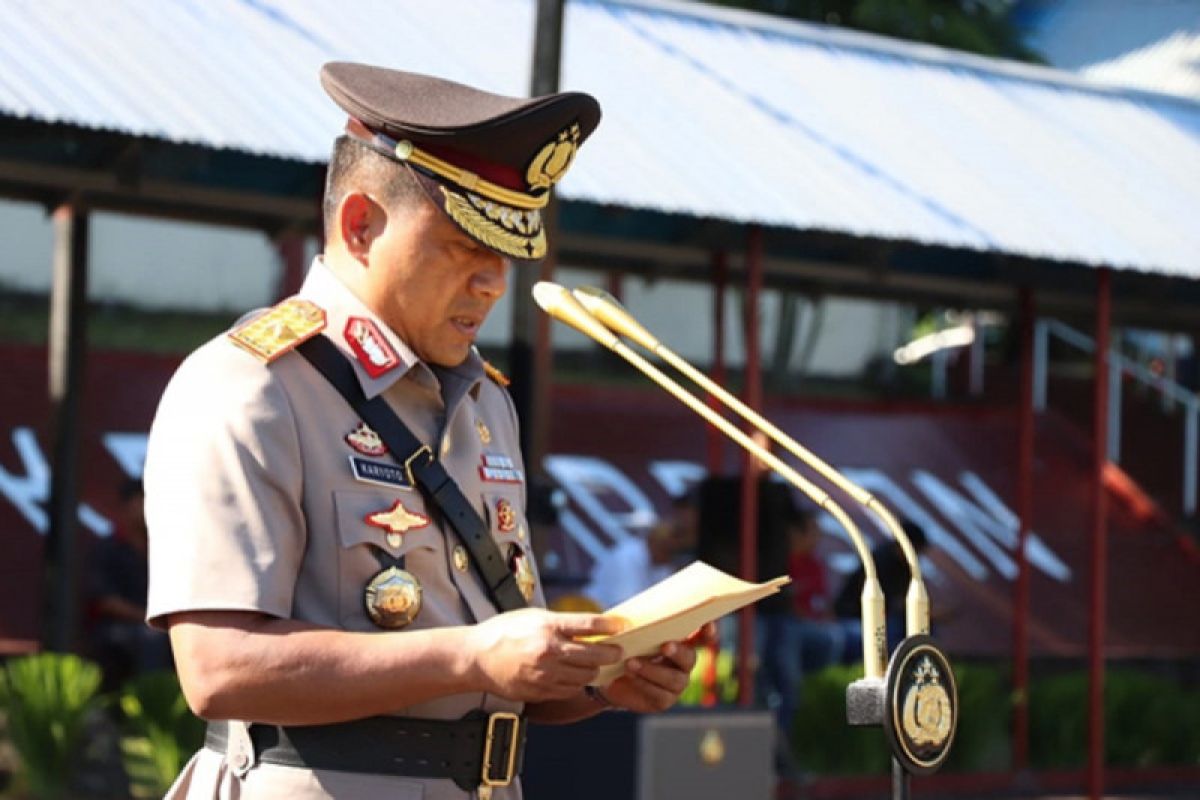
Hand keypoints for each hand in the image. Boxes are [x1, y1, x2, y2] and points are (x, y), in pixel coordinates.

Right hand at [465, 608, 623, 701]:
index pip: (590, 624)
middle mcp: (549, 650)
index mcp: (548, 626)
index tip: (621, 626)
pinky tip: (575, 676)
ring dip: (595, 669)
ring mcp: (545, 673)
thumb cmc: (502, 632)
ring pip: (586, 675)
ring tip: (596, 664)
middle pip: (596, 654)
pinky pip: (570, 690)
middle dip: (612, 652)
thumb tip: (589, 626)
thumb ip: (560, 622)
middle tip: (618, 650)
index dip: (611, 626)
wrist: (476, 657)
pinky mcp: (540, 690)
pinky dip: (577, 683)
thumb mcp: (532, 616)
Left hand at [602, 622, 715, 712]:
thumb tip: (624, 620)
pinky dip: (643, 683)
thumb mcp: (627, 633)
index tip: (708, 625)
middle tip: (665, 646)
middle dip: (678, 652)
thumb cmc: (624, 648)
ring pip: (673, 678)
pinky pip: (659, 694)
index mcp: (680, 642)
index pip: (701, 635)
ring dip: (652, 670)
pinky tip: (630, 675)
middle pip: (689, 658)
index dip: (707, 631)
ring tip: (631, 663)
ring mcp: (676, 684)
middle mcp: (683, 664)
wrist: (608, 678)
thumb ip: (633, 625)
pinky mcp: (664, 700)